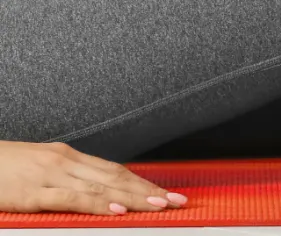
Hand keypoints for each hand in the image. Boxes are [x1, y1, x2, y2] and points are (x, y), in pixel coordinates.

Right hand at [0, 141, 185, 214]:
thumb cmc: (4, 167)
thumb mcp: (42, 167)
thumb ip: (70, 177)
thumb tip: (100, 189)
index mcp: (69, 157)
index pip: (116, 170)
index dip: (144, 182)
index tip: (167, 192)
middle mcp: (65, 163)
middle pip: (116, 177)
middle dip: (149, 190)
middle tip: (176, 200)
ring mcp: (50, 177)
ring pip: (101, 187)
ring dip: (134, 197)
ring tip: (159, 205)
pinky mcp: (33, 193)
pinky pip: (71, 199)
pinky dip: (97, 204)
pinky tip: (117, 210)